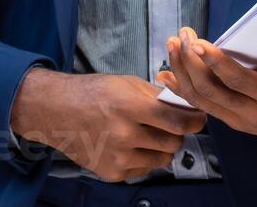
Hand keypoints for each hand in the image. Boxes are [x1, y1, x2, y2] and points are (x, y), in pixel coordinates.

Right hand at [9, 68, 206, 182]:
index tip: (199, 118)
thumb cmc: (92, 93)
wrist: (56, 112)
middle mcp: (124, 134)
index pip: (177, 121)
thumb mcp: (125, 83)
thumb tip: (186, 106)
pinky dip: (144, 158)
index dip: (194, 121)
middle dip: (178, 134)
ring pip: (162, 159)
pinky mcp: (112, 173)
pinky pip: (144, 169)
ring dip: (163, 147)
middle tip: (172, 125)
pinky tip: (131, 145)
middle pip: (173, 143)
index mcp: (129, 106)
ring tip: (150, 134)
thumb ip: (156, 96)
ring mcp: (117, 157)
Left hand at [157, 28, 256, 145]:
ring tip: (172, 45)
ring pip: (202, 100)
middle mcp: (252, 114)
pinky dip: (182, 90)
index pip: (238, 81)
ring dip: (182, 72)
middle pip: (211, 90)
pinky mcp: (233, 120)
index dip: (216, 62)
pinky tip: (167, 75)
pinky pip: (202, 107)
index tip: (198, 42)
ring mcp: (239, 120)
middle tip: (181, 36)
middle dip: (191, 62)